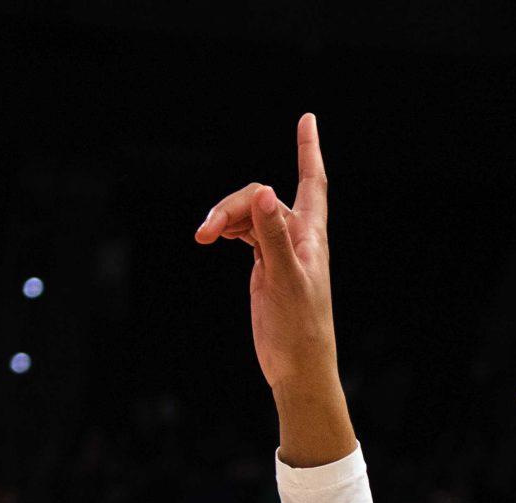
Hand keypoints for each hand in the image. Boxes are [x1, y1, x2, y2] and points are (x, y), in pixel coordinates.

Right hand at [195, 114, 354, 463]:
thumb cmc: (300, 331)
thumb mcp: (285, 280)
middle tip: (207, 231)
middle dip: (232, 204)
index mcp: (311, 237)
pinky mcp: (265, 266)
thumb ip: (273, 236)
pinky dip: (227, 230)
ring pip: (249, 215)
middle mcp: (298, 239)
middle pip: (262, 198)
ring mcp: (280, 251)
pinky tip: (211, 236)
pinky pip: (244, 233)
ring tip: (203, 236)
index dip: (308, 150)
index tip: (307, 119)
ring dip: (224, 218)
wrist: (298, 370)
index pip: (311, 183)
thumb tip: (266, 192)